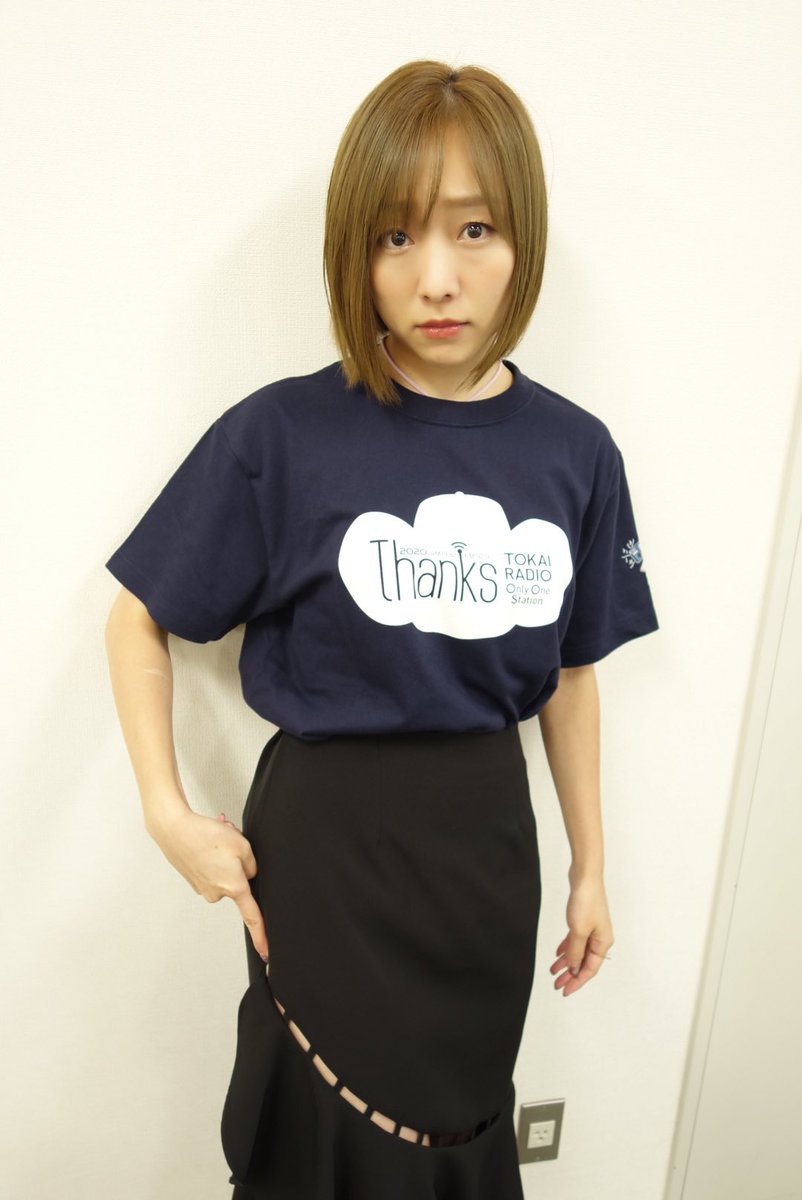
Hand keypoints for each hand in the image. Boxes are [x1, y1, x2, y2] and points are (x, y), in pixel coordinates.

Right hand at [148, 807, 268, 962]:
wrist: (174, 830)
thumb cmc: (206, 836)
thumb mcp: (243, 845)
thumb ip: (252, 866)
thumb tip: (247, 875)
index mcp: (234, 887)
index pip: (252, 917)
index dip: (261, 935)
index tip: (266, 953)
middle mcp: (217, 893)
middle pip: (239, 879)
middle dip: (239, 860)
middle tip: (231, 840)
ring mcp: (203, 888)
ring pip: (225, 871)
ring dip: (225, 855)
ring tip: (216, 838)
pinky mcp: (193, 880)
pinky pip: (212, 868)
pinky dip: (213, 855)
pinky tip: (206, 842)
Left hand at [550, 875, 613, 996]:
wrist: (585, 877)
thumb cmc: (586, 902)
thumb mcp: (578, 931)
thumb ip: (576, 952)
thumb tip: (574, 969)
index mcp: (603, 943)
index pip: (590, 969)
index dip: (577, 982)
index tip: (565, 990)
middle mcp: (600, 938)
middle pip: (584, 962)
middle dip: (570, 975)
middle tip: (556, 984)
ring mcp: (592, 929)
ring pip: (578, 951)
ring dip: (566, 962)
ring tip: (553, 971)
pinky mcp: (584, 920)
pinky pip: (575, 940)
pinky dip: (567, 948)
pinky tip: (557, 954)